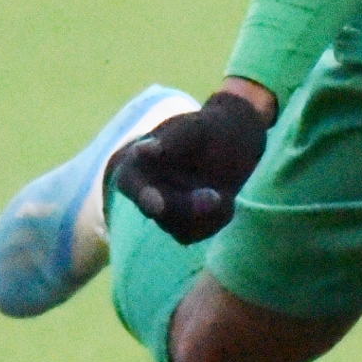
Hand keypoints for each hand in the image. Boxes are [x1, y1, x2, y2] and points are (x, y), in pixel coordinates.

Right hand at [113, 89, 269, 244]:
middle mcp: (146, 190)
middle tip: (218, 197)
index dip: (141, 195)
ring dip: (207, 214)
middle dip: (189, 207)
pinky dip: (215, 219)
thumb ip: (170, 141)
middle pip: (159, 211)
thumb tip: (142, 150)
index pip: (129, 183)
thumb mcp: (194, 128)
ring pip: (178, 228)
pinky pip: (196, 233)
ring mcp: (164, 210)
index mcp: (138, 164)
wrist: (232, 141)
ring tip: (225, 193)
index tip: (157, 205)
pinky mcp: (184, 225)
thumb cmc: (208, 129)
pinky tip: (226, 200)